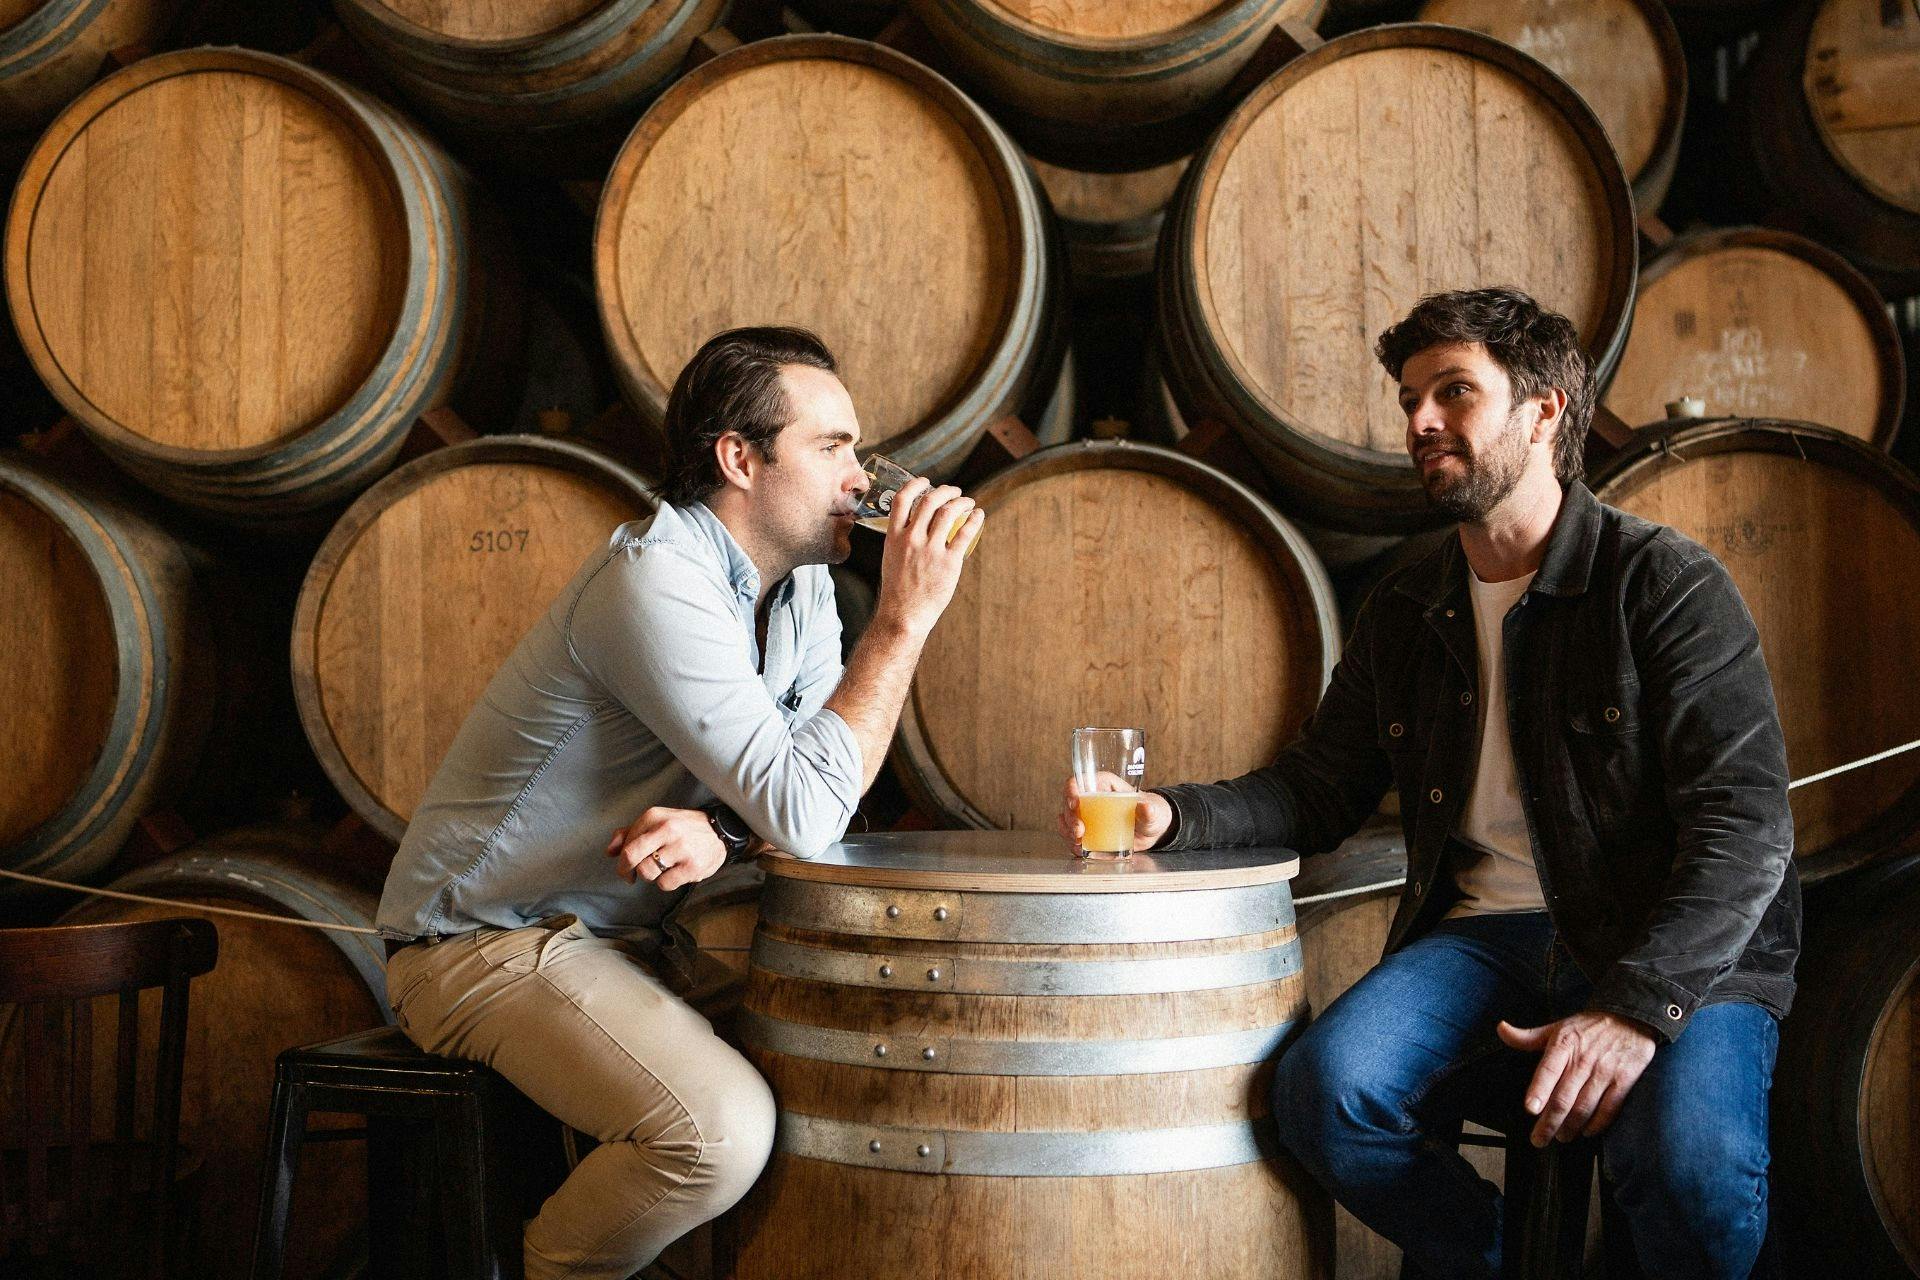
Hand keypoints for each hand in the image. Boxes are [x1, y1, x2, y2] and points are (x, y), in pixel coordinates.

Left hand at [605, 807, 726, 891]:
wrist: (720, 831)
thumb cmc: (683, 828)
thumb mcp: (657, 821)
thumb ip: (630, 833)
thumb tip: (610, 851)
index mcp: (655, 817)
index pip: (626, 844)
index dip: (622, 859)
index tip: (627, 865)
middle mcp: (667, 830)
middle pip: (631, 857)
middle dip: (627, 871)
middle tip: (631, 875)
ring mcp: (681, 848)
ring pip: (647, 873)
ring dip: (650, 876)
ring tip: (660, 869)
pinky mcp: (692, 866)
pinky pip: (665, 884)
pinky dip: (666, 882)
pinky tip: (675, 873)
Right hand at [871, 477, 982, 639]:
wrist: (903, 615)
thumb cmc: (898, 590)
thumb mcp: (891, 558)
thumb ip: (902, 540)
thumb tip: (918, 526)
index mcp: (894, 536)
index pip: (903, 499)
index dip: (916, 485)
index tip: (926, 481)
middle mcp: (911, 539)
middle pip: (930, 501)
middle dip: (946, 491)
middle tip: (955, 491)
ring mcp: (930, 550)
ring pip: (949, 512)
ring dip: (962, 502)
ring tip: (968, 502)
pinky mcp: (948, 562)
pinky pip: (965, 532)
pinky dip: (974, 519)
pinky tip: (978, 515)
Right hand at [1058, 773, 1172, 852]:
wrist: (1151, 830)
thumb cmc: (1151, 813)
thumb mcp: (1153, 812)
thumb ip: (1149, 811)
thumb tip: (1146, 808)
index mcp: (1103, 784)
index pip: (1079, 781)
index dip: (1071, 790)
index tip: (1075, 803)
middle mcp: (1091, 797)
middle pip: (1068, 802)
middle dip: (1070, 818)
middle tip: (1079, 831)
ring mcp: (1087, 815)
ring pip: (1066, 820)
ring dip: (1068, 831)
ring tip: (1079, 842)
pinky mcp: (1088, 831)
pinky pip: (1071, 835)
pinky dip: (1072, 843)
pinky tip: (1080, 848)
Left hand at [1498, 1011, 1656, 1145]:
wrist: (1631, 1018)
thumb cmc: (1589, 1026)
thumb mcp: (1557, 1027)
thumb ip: (1528, 1036)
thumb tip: (1501, 1029)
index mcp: (1563, 1046)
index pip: (1548, 1071)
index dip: (1539, 1091)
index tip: (1530, 1109)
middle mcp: (1583, 1060)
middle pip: (1564, 1098)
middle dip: (1550, 1123)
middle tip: (1539, 1140)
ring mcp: (1605, 1072)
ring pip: (1584, 1107)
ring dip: (1571, 1127)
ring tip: (1561, 1137)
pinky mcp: (1624, 1081)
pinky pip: (1609, 1108)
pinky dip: (1597, 1124)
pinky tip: (1587, 1132)